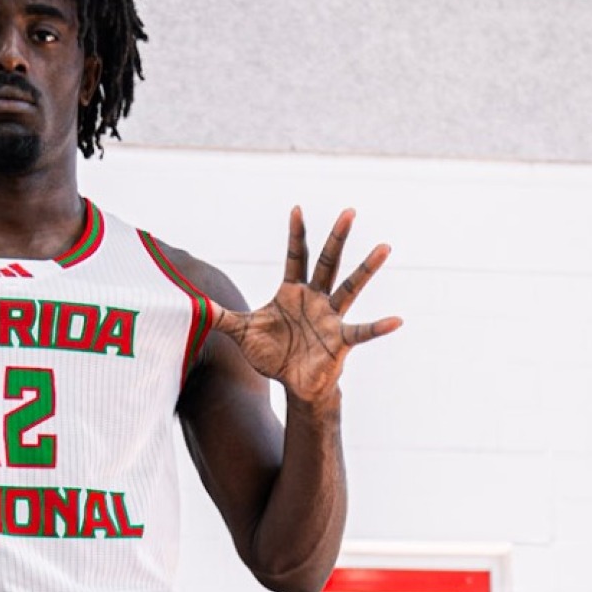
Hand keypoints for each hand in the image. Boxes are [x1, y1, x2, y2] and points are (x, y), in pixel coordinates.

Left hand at [210, 207, 401, 404]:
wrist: (292, 383)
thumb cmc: (272, 355)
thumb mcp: (242, 333)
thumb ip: (221, 317)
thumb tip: (193, 306)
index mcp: (292, 292)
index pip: (294, 256)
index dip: (295, 234)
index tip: (296, 208)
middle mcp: (315, 299)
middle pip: (326, 262)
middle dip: (336, 237)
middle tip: (349, 211)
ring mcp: (331, 317)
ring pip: (349, 287)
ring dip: (366, 269)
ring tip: (384, 248)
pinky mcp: (341, 340)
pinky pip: (362, 331)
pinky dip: (379, 327)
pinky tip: (397, 320)